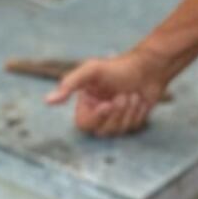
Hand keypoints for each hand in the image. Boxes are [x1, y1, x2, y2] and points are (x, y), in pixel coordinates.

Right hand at [45, 48, 171, 135]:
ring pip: (118, 131)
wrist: (150, 67)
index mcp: (86, 101)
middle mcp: (99, 111)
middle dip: (116, 114)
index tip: (107, 104)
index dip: (96, 117)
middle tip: (124, 95)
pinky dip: (138, 114)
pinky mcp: (131, 120)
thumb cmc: (119, 67)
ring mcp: (116, 117)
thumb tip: (47, 101)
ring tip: (133, 95)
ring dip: (129, 112)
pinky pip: (132, 128)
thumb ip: (69, 84)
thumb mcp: (92, 71)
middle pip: (102, 130)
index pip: (83, 124)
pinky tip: (141, 100)